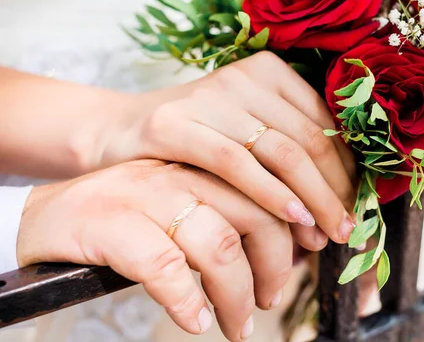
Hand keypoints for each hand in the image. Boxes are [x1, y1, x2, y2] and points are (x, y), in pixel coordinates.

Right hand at [17, 160, 293, 341]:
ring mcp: (146, 196)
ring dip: (236, 295)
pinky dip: (186, 300)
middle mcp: (180, 173)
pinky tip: (195, 320)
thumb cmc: (130, 217)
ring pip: (217, 245)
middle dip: (274, 267)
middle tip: (270, 300)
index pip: (268, 189)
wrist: (51, 213)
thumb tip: (285, 249)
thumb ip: (226, 214)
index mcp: (203, 164)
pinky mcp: (113, 224)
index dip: (294, 228)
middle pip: (253, 217)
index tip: (308, 256)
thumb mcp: (183, 203)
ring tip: (238, 324)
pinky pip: (164, 267)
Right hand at [98, 52, 356, 250]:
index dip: (346, 166)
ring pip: (280, 151)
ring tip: (325, 235)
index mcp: (268, 72)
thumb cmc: (196, 142)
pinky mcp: (175, 124)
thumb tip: (342, 194)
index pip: (323, 121)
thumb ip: (288, 149)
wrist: (122, 134)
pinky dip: (270, 194)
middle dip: (334, 189)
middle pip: (307, 138)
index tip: (355, 203)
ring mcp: (209, 97)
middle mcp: (242, 77)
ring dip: (311, 198)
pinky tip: (291, 219)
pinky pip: (237, 163)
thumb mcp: (246, 133)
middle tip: (346, 228)